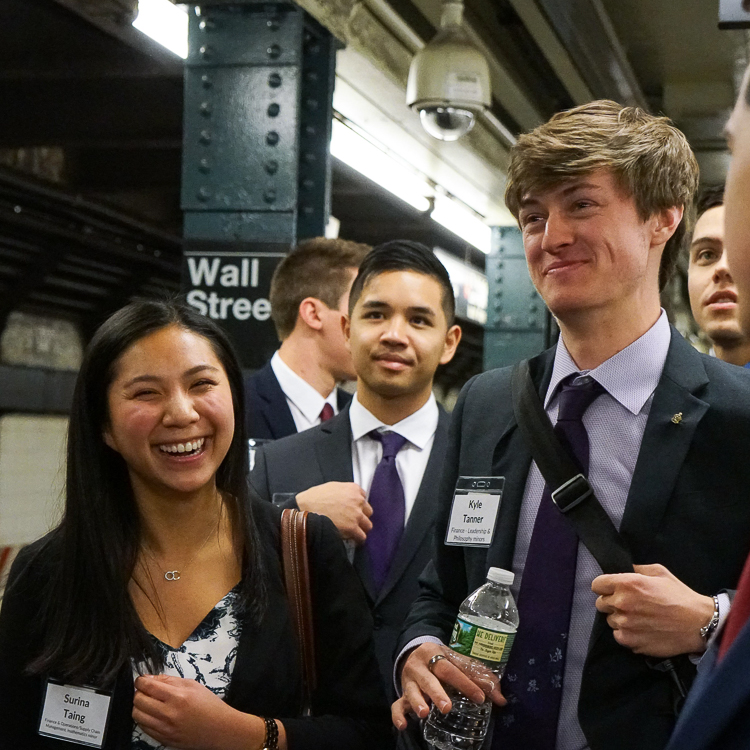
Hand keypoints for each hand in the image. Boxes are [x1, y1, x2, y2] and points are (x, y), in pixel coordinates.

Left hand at [133, 674, 272, 749]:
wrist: (220, 729)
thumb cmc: (209, 705)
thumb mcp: (193, 685)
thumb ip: (171, 680)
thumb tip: (152, 678)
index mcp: (178, 696)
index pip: (148, 686)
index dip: (140, 681)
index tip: (141, 680)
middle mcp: (169, 714)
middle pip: (138, 701)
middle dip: (139, 692)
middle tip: (146, 691)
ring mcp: (165, 729)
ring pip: (137, 715)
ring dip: (140, 706)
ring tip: (149, 703)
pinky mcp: (163, 740)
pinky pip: (144, 728)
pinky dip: (145, 719)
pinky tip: (154, 714)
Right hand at [296, 482, 372, 542]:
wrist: (305, 507)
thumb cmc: (315, 497)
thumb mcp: (333, 487)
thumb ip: (345, 492)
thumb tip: (348, 499)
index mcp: (354, 489)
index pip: (364, 499)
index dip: (358, 506)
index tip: (353, 510)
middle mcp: (358, 501)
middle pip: (368, 512)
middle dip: (361, 517)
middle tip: (352, 521)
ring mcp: (356, 514)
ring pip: (368, 525)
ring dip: (361, 528)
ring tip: (352, 532)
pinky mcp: (352, 527)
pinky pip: (362, 536)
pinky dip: (358, 539)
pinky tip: (352, 539)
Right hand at [391, 643, 504, 731]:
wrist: (414, 651)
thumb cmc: (442, 660)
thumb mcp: (458, 662)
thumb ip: (479, 677)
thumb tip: (501, 699)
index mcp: (436, 654)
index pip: (451, 669)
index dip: (466, 683)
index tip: (480, 698)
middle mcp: (420, 666)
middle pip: (429, 679)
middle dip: (437, 693)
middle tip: (447, 707)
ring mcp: (409, 680)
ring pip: (411, 690)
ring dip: (417, 702)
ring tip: (424, 713)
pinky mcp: (401, 693)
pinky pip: (396, 705)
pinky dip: (398, 715)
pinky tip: (403, 725)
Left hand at [592, 563, 714, 656]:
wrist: (698, 624)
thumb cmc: (680, 596)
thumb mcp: (659, 573)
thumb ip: (637, 569)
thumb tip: (625, 570)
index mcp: (626, 584)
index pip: (596, 584)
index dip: (604, 586)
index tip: (612, 589)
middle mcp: (621, 603)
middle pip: (600, 603)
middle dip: (611, 602)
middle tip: (628, 604)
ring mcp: (625, 624)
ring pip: (610, 620)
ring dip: (619, 618)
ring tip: (638, 617)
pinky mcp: (630, 641)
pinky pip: (618, 635)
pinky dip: (626, 633)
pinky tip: (640, 629)